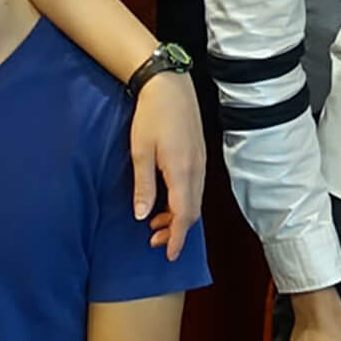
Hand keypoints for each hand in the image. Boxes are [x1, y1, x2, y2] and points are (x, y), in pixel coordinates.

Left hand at [127, 67, 203, 257]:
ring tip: (156, 224)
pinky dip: (183, 202)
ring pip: (194, 200)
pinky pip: (195, 188)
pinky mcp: (198, 155)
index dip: (176, 238)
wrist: (169, 86)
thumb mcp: (140, 151)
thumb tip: (143, 216)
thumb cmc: (151, 116)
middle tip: (154, 241)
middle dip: (176, 231)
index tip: (169, 254)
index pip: (183, 215)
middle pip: (192, 212)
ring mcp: (200, 162)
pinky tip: (167, 201)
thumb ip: (143, 186)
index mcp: (182, 172)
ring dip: (178, 217)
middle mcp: (196, 170)